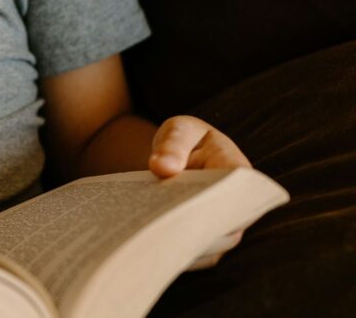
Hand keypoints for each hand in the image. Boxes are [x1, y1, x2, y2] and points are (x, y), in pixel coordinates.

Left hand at [149, 115, 251, 270]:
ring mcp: (225, 228)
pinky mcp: (207, 244)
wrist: (178, 157)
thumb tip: (163, 167)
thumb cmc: (183, 139)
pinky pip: (192, 256)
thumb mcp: (178, 130)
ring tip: (146, 237)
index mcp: (236, 170)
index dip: (223, 204)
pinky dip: (171, 253)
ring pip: (209, 248)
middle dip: (192, 230)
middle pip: (225, 229)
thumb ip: (172, 144)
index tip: (192, 207)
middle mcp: (239, 205)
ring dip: (179, 245)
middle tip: (157, 227)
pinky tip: (145, 246)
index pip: (242, 191)